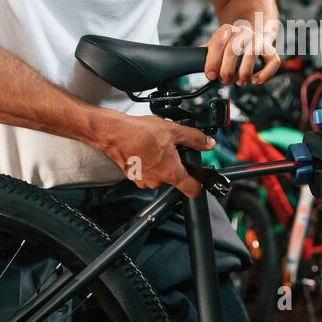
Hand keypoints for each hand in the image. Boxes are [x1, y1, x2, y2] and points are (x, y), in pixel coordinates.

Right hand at [96, 110, 212, 198]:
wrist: (114, 133)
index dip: (199, 185)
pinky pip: (145, 172)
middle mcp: (157, 181)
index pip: (192, 190)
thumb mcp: (174, 131)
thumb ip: (194, 138)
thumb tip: (207, 143)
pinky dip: (147, 163)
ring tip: (155, 146)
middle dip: (175, 165)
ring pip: (159, 174)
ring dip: (160, 163)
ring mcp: (143, 180)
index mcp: (171, 173)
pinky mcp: (132, 176)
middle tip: (171, 149)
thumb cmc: (139, 134)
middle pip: (174, 178)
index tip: (199, 180)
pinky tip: (144, 149)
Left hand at [203, 22, 281, 86]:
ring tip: (239, 81)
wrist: (253, 25)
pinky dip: (265, 74)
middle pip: (233, 50)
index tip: (210, 75)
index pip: (217, 44)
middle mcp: (243, 33)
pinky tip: (255, 81)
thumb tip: (193, 62)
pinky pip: (272, 62)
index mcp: (227, 30)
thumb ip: (207, 52)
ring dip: (243, 72)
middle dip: (226, 70)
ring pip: (252, 54)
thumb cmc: (232, 41)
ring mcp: (258, 40)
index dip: (212, 61)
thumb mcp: (217, 43)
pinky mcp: (270, 50)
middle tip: (224, 80)